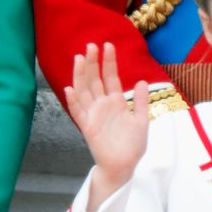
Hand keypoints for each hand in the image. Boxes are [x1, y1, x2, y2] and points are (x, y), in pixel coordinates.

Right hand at [65, 42, 148, 209]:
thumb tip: (141, 81)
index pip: (110, 77)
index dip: (109, 62)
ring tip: (79, 58)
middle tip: (91, 46)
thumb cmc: (132, 145)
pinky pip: (78, 112)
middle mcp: (102, 105)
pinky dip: (73, 101)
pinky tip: (70, 88)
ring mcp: (94, 115)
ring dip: (81, 75)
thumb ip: (139, 102)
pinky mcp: (87, 127)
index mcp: (116, 102)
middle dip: (92, 63)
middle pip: (95, 80)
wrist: (124, 166)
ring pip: (84, 91)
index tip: (108, 45)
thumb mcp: (141, 121)